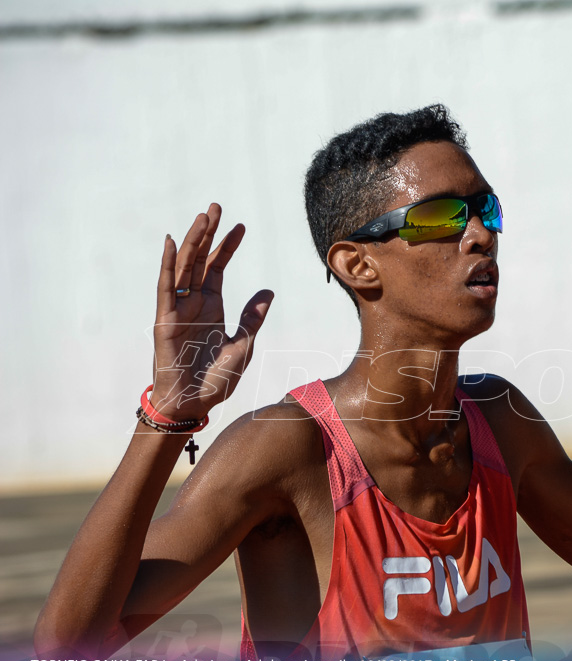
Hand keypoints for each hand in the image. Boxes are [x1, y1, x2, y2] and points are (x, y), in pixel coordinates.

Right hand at [150, 204, 273, 420]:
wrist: (194, 405)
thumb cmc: (216, 379)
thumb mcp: (243, 346)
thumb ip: (252, 318)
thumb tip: (269, 292)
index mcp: (213, 307)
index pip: (219, 268)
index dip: (228, 246)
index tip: (241, 225)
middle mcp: (194, 303)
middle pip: (201, 260)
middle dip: (209, 233)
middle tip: (216, 206)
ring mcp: (177, 310)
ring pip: (185, 267)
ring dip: (192, 241)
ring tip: (203, 216)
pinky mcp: (164, 320)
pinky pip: (165, 288)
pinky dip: (168, 264)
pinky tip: (171, 242)